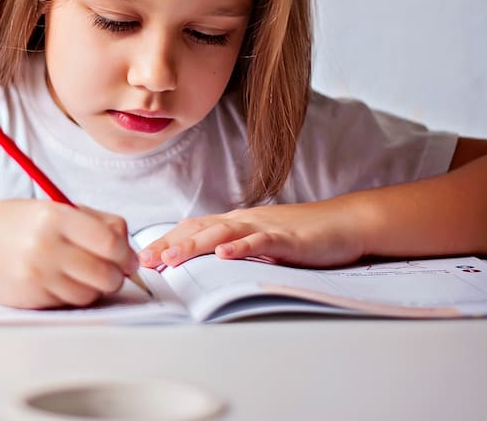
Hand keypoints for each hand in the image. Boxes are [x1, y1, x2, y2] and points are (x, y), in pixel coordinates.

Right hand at [0, 200, 140, 308]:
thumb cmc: (14, 224)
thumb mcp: (52, 208)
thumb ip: (94, 222)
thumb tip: (129, 249)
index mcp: (55, 216)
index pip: (110, 241)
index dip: (126, 253)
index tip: (128, 257)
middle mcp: (46, 246)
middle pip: (105, 273)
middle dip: (116, 275)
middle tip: (113, 270)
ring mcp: (37, 275)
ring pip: (90, 293)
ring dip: (95, 287)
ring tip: (83, 274)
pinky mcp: (31, 297)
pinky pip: (69, 303)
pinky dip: (73, 295)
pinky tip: (61, 281)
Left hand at [136, 200, 367, 269]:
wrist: (344, 224)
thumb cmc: (302, 236)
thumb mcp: (260, 243)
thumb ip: (235, 250)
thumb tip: (204, 265)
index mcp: (235, 223)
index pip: (192, 229)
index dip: (166, 242)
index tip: (142, 258)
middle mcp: (244, 221)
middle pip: (198, 229)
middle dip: (169, 245)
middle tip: (144, 261)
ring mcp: (264, 227)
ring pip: (222, 233)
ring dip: (194, 245)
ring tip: (172, 258)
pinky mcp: (287, 238)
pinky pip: (260, 240)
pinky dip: (241, 247)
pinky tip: (224, 254)